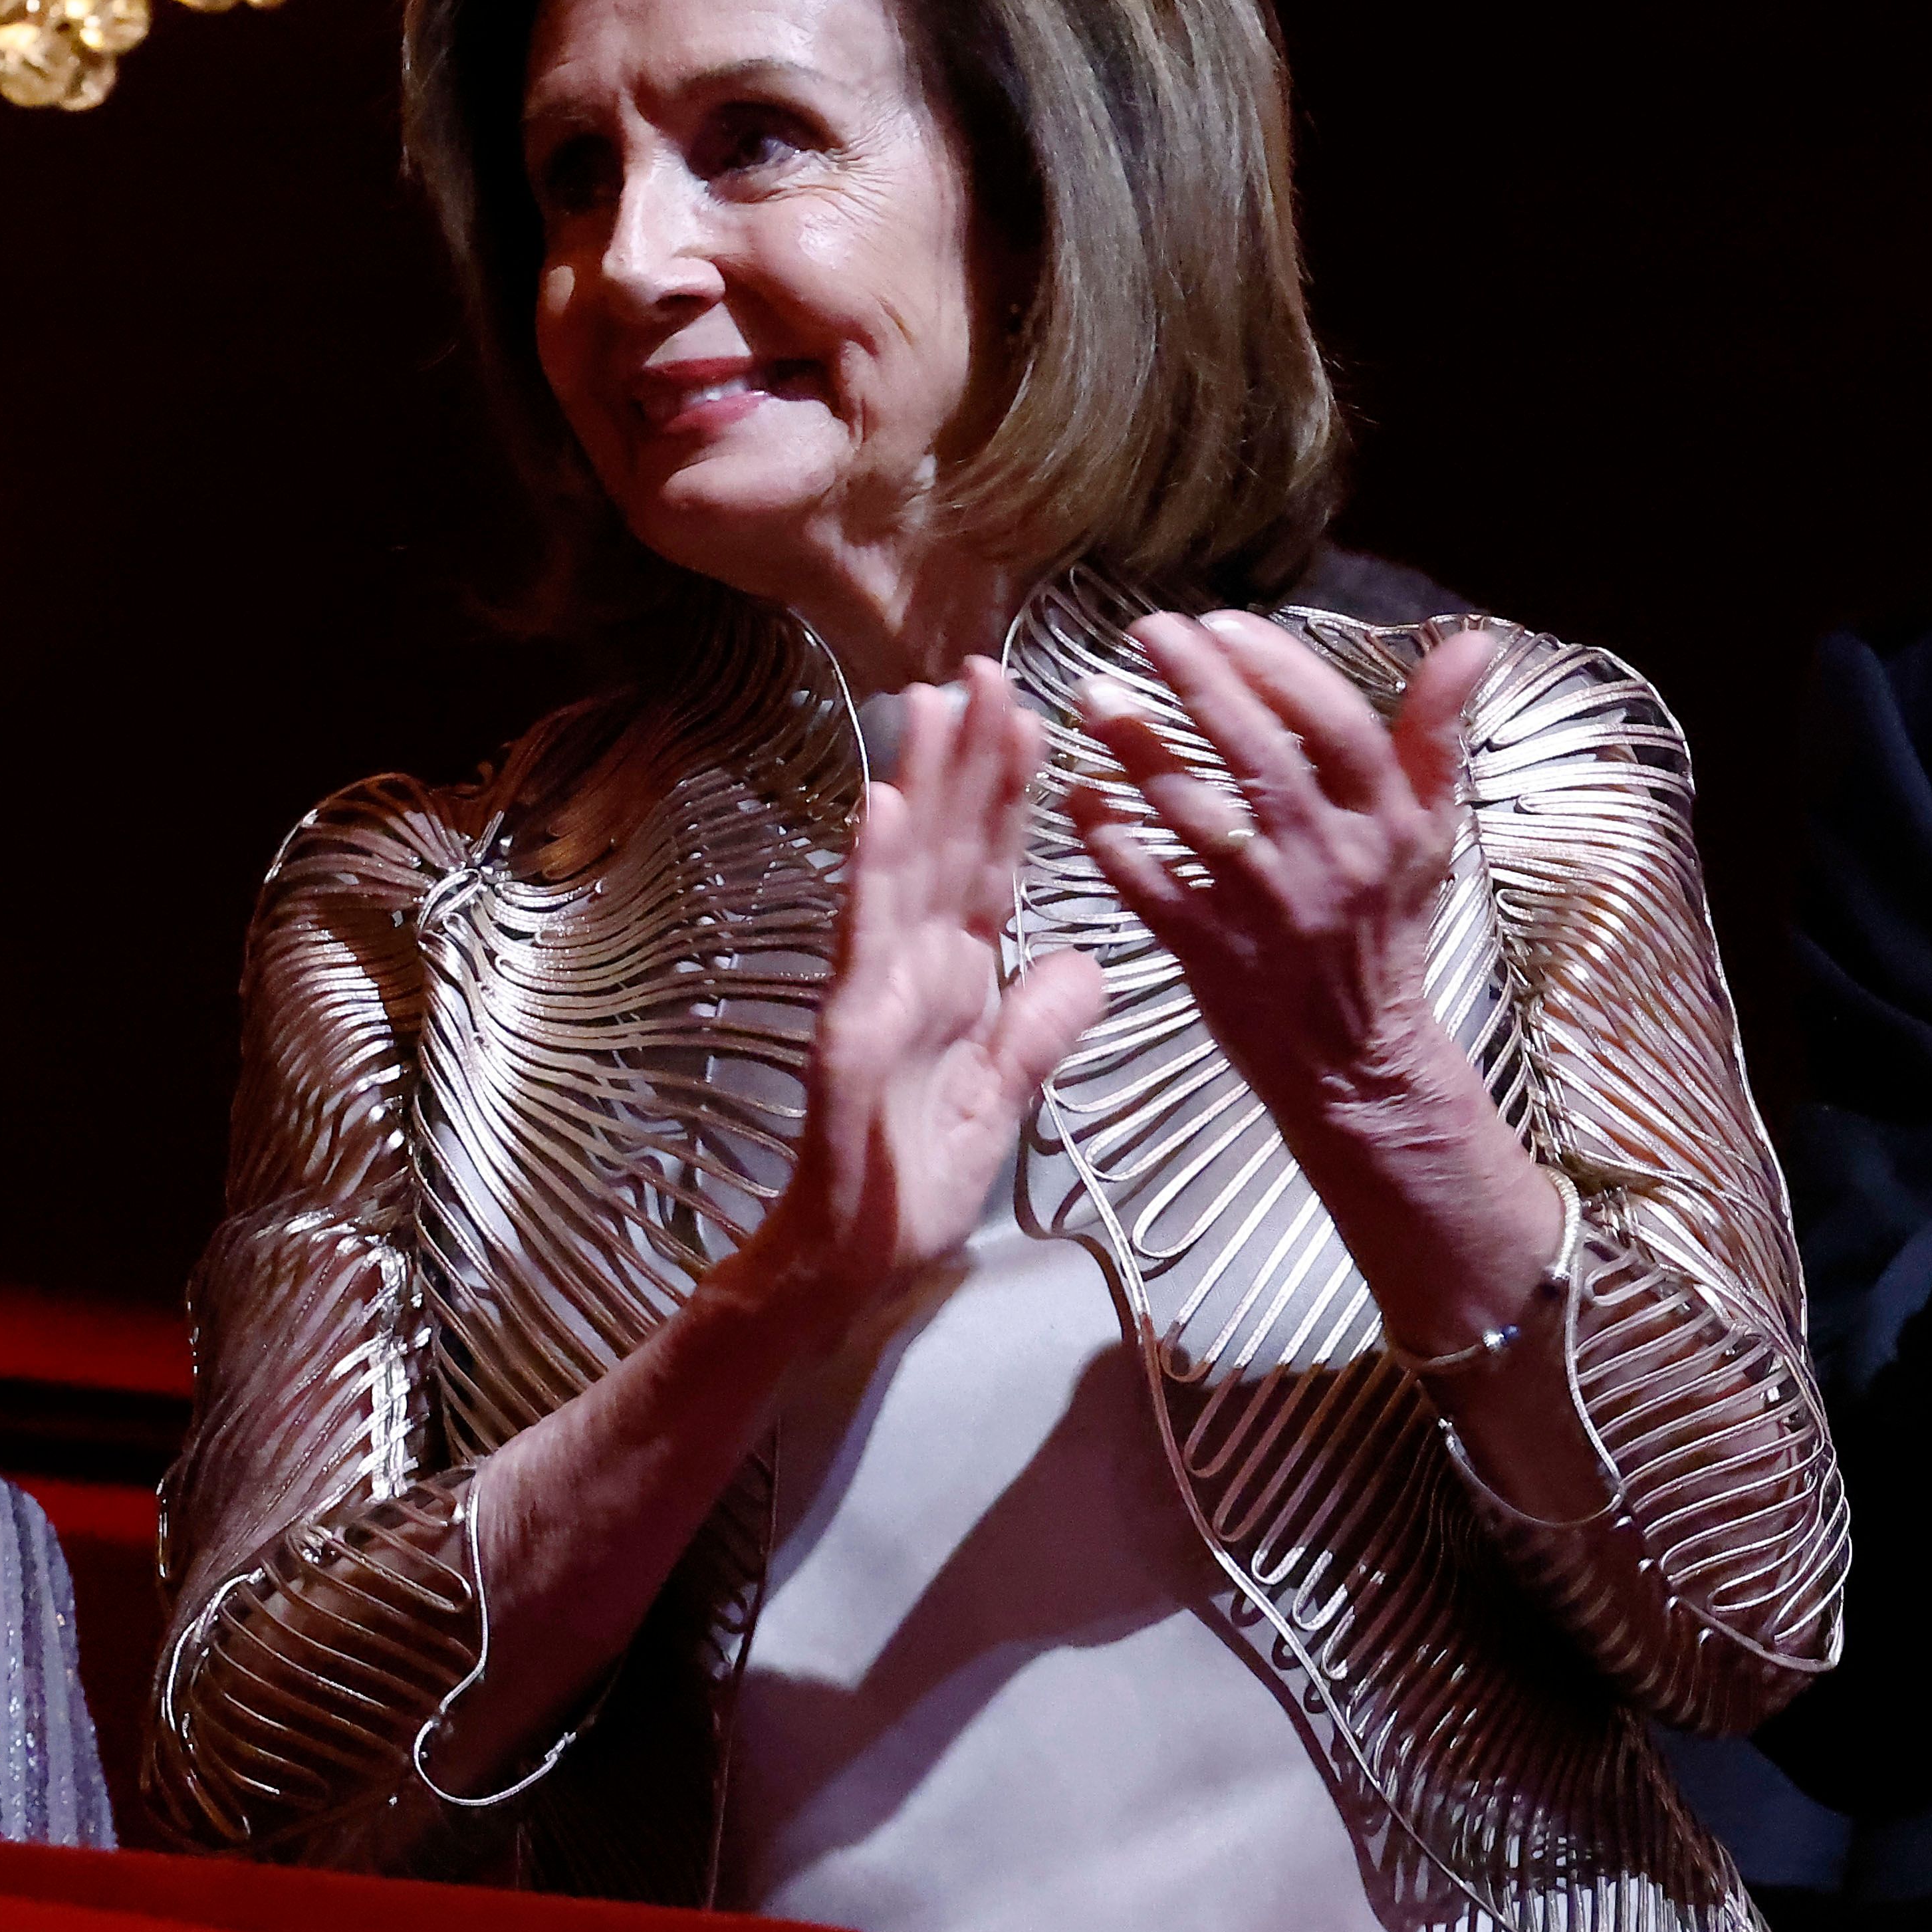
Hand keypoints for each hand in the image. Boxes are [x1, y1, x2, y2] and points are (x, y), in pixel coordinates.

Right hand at [740, 660, 1109, 1337]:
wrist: (855, 1267)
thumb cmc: (916, 1184)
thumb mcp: (1007, 1094)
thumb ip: (1041, 1024)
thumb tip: (1084, 960)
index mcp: (955, 978)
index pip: (991, 865)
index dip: (1011, 792)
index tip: (1035, 714)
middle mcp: (911, 967)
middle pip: (946, 845)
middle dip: (967, 758)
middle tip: (987, 665)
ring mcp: (872, 990)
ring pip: (900, 869)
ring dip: (917, 784)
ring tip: (933, 703)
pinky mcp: (847, 1031)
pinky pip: (862, 941)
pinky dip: (869, 872)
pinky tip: (879, 809)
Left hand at [1071, 614, 1565, 1349]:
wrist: (1357, 1062)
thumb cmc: (1387, 931)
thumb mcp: (1429, 833)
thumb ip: (1437, 736)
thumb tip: (1474, 643)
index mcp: (1386, 825)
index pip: (1337, 726)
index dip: (1278, 669)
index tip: (1222, 623)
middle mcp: (1330, 862)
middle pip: (1259, 755)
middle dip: (1198, 685)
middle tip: (1147, 632)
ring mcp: (1266, 911)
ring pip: (1195, 814)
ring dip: (1139, 751)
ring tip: (1093, 697)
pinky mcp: (1210, 955)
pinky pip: (1149, 886)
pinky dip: (1109, 840)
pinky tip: (1078, 795)